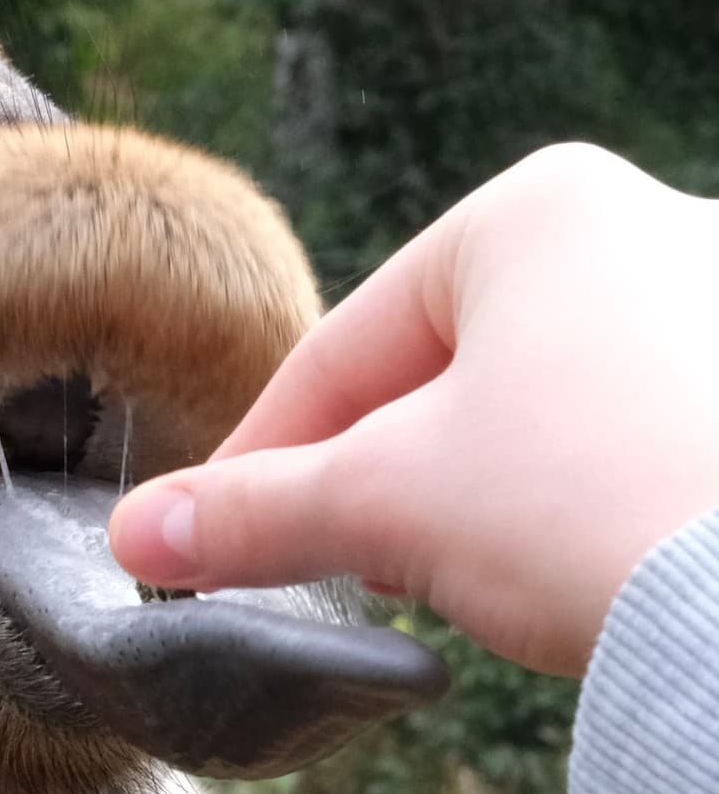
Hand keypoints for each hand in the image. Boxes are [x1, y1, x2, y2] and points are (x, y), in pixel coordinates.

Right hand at [107, 145, 718, 678]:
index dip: (269, 456)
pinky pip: (651, 439)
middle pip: (459, 371)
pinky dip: (600, 499)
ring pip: (559, 408)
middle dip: (396, 475)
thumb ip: (256, 513)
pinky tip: (593, 573)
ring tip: (484, 584)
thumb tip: (139, 541)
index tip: (216, 538)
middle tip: (357, 573)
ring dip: (498, 492)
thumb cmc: (589, 507)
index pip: (354, 345)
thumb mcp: (389, 506)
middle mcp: (653, 220)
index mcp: (539, 209)